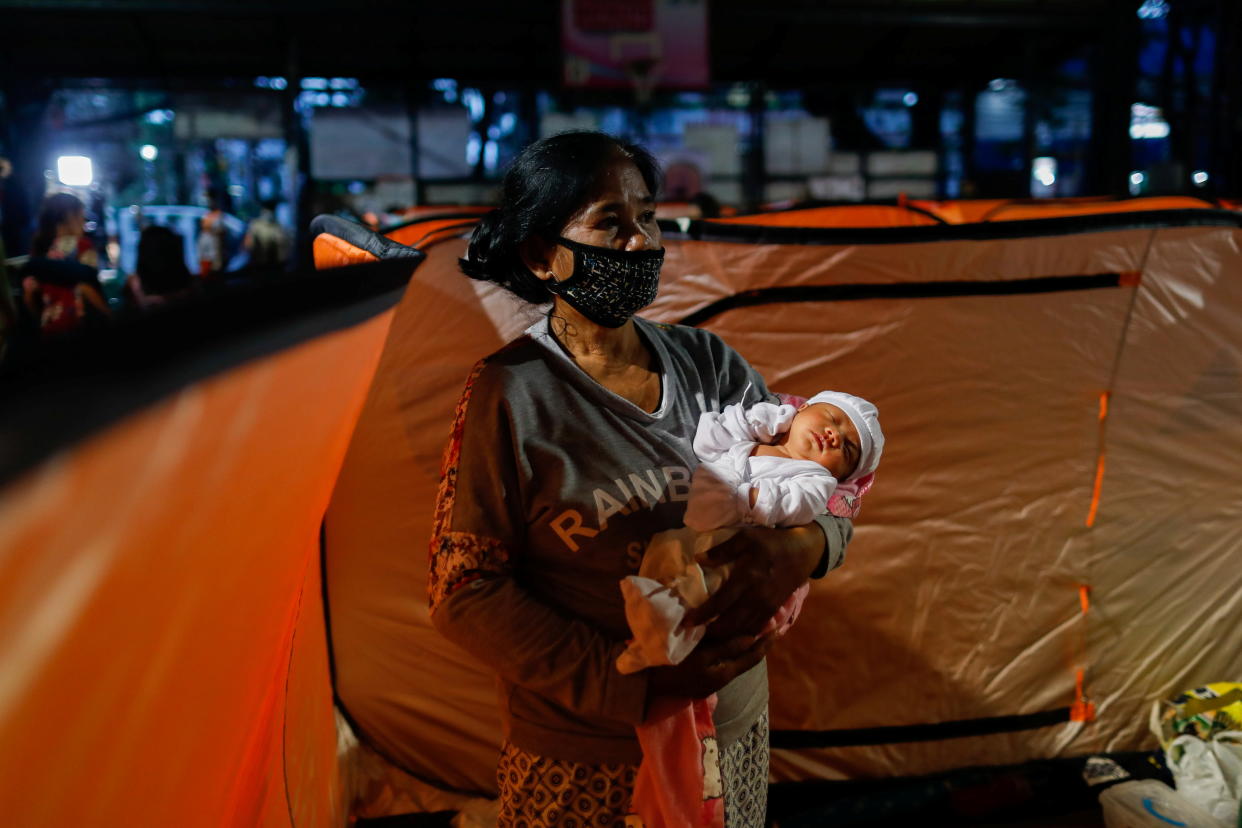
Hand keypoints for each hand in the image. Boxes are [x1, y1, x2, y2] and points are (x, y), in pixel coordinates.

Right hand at [647, 633, 774, 699]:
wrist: (647, 684)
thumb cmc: (672, 666)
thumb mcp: (700, 655)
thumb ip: (726, 646)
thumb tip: (751, 638)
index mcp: (724, 673)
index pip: (752, 656)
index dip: (767, 642)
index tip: (779, 627)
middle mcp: (722, 680)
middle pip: (747, 660)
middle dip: (760, 644)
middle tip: (773, 626)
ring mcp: (711, 682)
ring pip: (735, 661)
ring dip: (746, 647)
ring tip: (756, 631)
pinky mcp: (701, 680)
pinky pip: (723, 663)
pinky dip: (732, 651)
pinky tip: (731, 642)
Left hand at [683, 524, 820, 637]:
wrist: (804, 551)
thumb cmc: (772, 542)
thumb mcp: (747, 538)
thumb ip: (723, 550)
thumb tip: (698, 559)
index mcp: (747, 578)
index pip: (720, 602)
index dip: (702, 615)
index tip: (686, 623)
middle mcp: (757, 597)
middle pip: (730, 623)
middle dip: (712, 632)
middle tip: (694, 636)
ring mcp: (767, 606)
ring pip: (743, 629)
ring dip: (726, 636)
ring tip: (709, 639)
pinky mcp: (775, 609)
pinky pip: (757, 628)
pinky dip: (743, 635)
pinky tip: (731, 636)